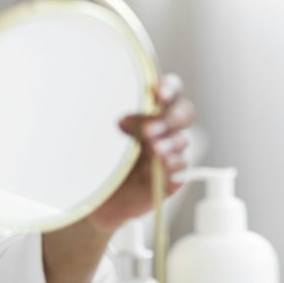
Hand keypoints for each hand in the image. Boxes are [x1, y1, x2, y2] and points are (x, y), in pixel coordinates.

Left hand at [85, 74, 194, 233]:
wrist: (99, 193)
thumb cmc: (101, 156)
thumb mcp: (104, 133)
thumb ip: (118, 122)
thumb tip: (122, 120)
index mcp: (152, 108)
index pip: (172, 89)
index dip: (169, 88)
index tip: (158, 94)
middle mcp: (165, 127)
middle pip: (184, 113)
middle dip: (168, 119)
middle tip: (147, 130)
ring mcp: (171, 151)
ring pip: (182, 139)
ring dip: (168, 141)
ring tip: (152, 148)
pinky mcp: (173, 175)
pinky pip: (182, 165)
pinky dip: (173, 162)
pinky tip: (162, 162)